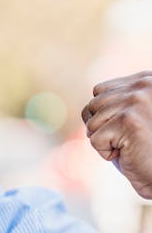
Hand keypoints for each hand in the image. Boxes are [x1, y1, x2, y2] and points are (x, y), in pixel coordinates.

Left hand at [81, 71, 151, 198]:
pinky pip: (94, 139)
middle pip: (92, 106)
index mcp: (146, 79)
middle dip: (101, 128)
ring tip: (128, 145)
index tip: (126, 128)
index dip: (103, 116)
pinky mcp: (128, 121)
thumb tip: (87, 108)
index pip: (99, 91)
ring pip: (91, 124)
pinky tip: (127, 153)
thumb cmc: (146, 151)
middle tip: (126, 140)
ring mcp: (136, 102)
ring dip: (105, 142)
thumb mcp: (132, 119)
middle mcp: (143, 85)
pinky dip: (106, 153)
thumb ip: (115, 104)